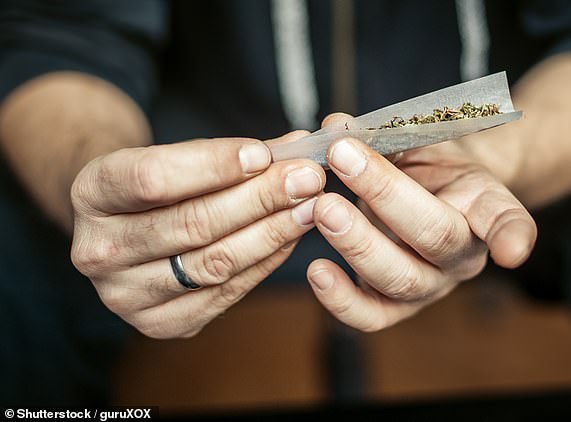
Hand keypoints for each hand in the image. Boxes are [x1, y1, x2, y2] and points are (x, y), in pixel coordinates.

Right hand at [71, 132, 324, 337]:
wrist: (128, 229)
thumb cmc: (158, 186)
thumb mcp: (173, 157)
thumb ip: (230, 154)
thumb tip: (295, 146)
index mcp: (91, 194)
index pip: (153, 179)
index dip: (214, 166)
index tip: (265, 154)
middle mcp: (98, 251)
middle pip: (191, 225)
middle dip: (260, 199)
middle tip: (307, 178)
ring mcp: (126, 296)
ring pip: (213, 263)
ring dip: (272, 232)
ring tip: (310, 206)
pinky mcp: (161, 324)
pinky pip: (226, 293)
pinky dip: (265, 262)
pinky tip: (291, 236)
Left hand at [306, 114, 536, 331]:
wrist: (426, 200)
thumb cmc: (429, 168)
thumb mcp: (420, 140)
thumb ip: (384, 133)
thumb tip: (334, 127)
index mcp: (483, 207)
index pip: (505, 220)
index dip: (512, 236)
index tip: (512, 252)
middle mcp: (462, 256)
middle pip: (433, 237)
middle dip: (384, 195)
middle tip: (343, 158)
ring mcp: (429, 286)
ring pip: (400, 279)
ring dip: (356, 242)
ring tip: (322, 207)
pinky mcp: (394, 306)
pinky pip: (370, 316)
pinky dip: (340, 300)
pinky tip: (316, 270)